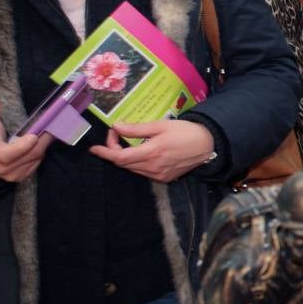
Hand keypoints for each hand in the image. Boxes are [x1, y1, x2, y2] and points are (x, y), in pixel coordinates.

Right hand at [0, 99, 51, 181]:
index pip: (8, 155)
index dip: (23, 146)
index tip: (33, 136)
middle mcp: (4, 169)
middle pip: (30, 155)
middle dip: (42, 140)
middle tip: (53, 125)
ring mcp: (14, 175)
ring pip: (36, 158)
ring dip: (44, 144)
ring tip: (49, 130)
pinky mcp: (22, 176)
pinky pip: (37, 162)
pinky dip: (40, 150)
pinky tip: (41, 141)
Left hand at [90, 118, 214, 182]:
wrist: (208, 145)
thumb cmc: (185, 131)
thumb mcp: (160, 125)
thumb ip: (136, 129)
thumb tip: (116, 127)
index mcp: (151, 153)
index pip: (119, 157)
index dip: (105, 153)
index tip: (94, 148)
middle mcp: (153, 168)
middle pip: (123, 164)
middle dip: (114, 150)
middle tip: (117, 134)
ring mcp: (159, 175)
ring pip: (132, 169)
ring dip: (125, 157)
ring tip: (129, 143)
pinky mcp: (165, 178)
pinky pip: (143, 172)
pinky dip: (137, 163)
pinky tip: (143, 153)